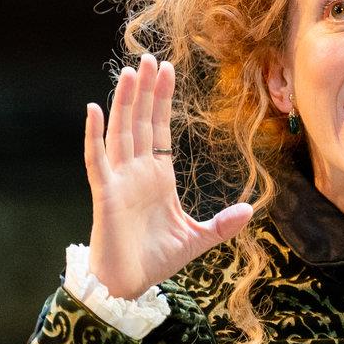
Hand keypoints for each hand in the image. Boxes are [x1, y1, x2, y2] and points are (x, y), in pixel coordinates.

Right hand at [84, 53, 252, 298]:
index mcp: (157, 177)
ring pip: (120, 132)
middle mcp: (136, 172)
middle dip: (144, 90)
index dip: (162, 100)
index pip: (159, 129)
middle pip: (139, 121)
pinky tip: (93, 109)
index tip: (167, 71)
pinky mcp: (106, 193)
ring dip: (123, 102)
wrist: (130, 285)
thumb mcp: (197, 239)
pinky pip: (97, 159)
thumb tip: (250, 210)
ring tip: (129, 72)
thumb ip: (222, 224)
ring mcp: (119, 180)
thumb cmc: (156, 261)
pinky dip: (94, 134)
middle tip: (148, 58)